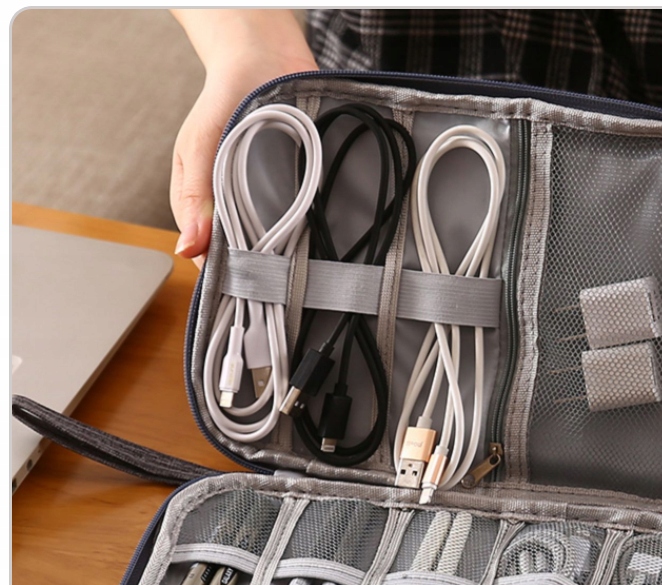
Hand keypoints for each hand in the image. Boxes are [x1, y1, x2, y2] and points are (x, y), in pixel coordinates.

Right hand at [170, 10, 317, 266]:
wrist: (261, 57)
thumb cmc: (221, 100)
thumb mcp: (199, 147)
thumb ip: (195, 196)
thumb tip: (186, 249)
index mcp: (206, 202)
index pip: (212, 254)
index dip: (226, 274)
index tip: (242, 290)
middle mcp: (237, 206)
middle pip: (247, 252)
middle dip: (259, 268)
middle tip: (273, 284)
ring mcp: (269, 198)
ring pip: (276, 239)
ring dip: (285, 251)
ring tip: (294, 268)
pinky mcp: (298, 187)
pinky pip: (304, 214)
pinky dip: (309, 224)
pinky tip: (316, 237)